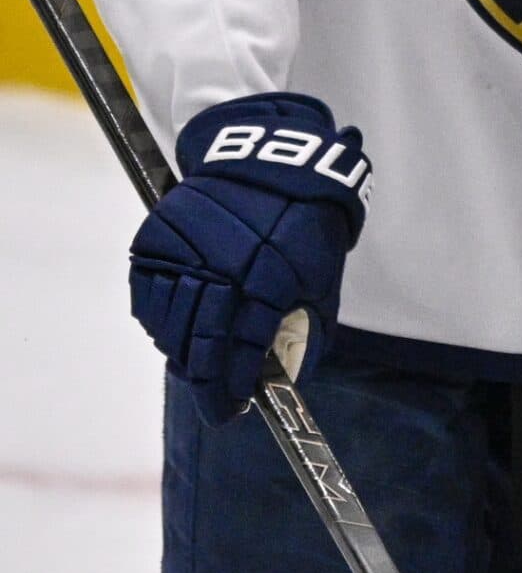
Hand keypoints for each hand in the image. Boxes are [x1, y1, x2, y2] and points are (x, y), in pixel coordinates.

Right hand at [130, 93, 371, 423]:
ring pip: (169, 329)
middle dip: (207, 384)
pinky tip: (178, 329)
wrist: (270, 162)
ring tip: (200, 364)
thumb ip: (306, 329)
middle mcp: (221, 269)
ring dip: (183, 355)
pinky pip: (147, 301)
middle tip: (215, 401)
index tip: (233, 410)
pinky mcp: (155, 242)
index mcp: (269, 279)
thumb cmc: (305, 225)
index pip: (242, 353)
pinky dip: (160, 323)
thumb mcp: (322, 277)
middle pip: (201, 348)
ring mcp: (183, 255)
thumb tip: (289, 379)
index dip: (234, 389)